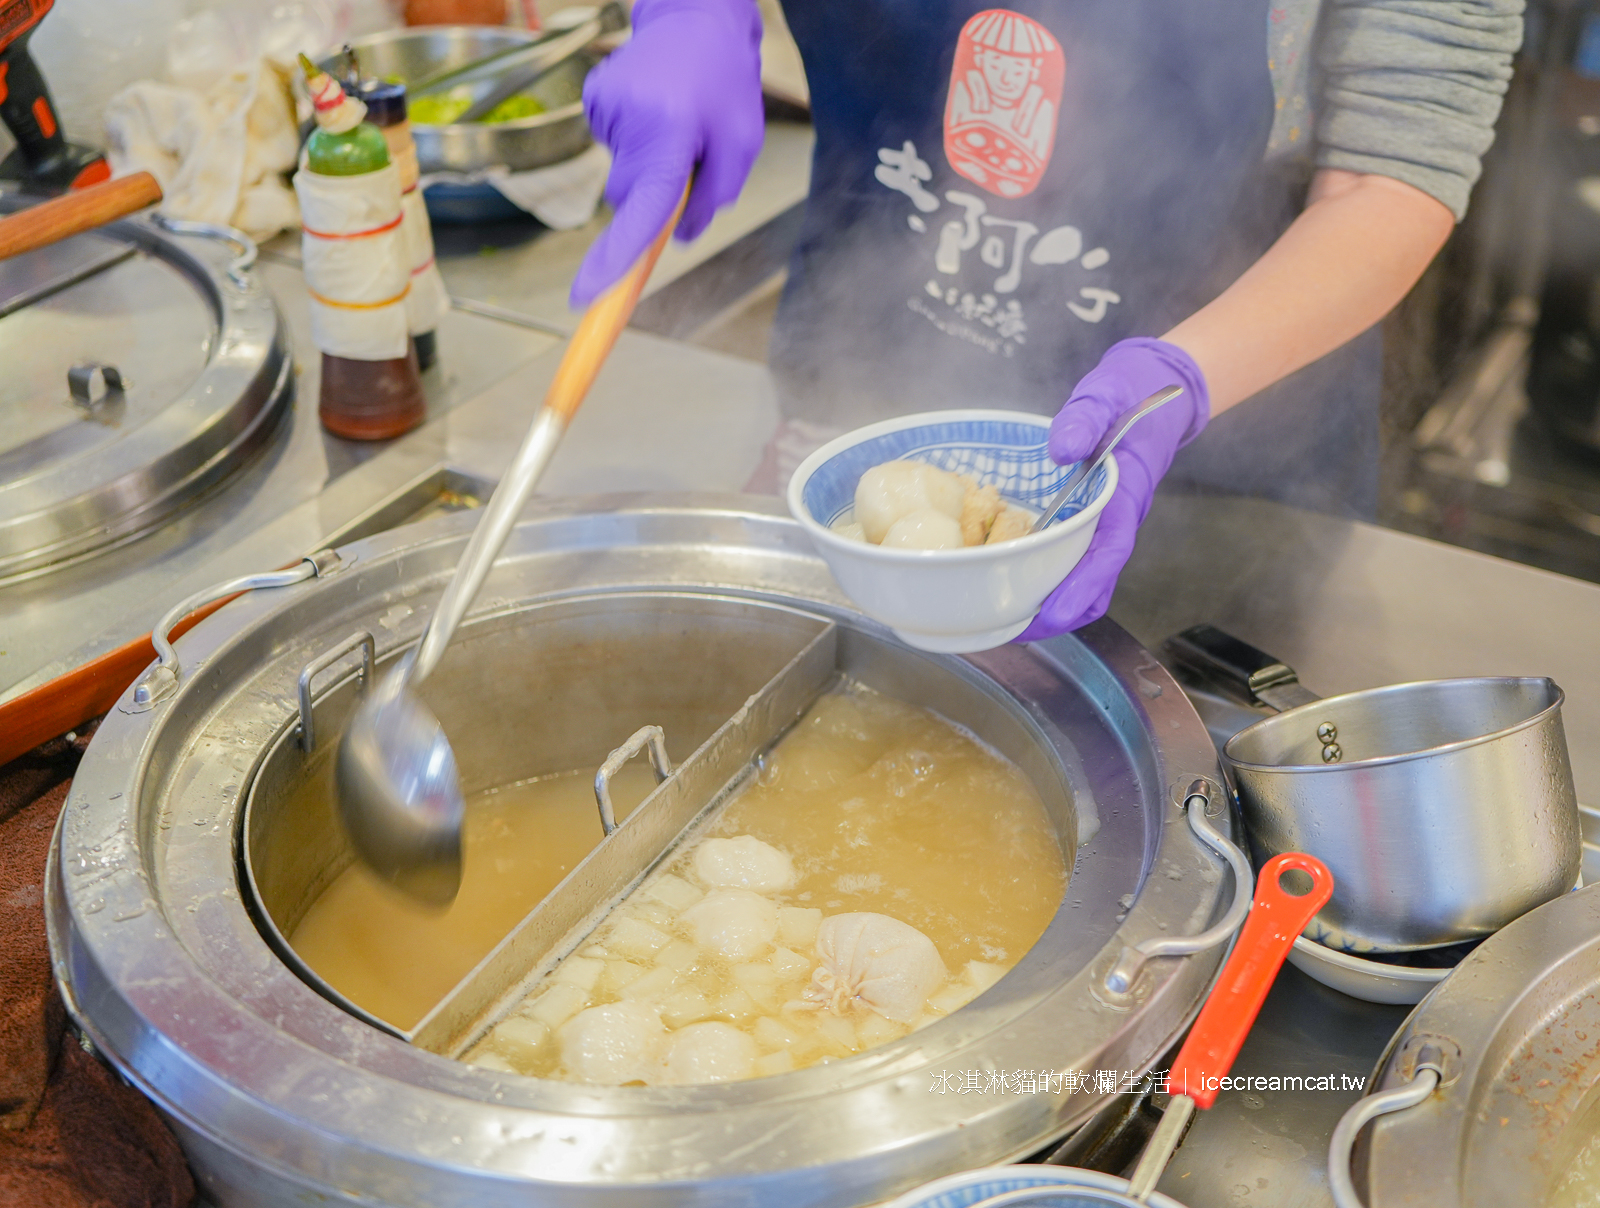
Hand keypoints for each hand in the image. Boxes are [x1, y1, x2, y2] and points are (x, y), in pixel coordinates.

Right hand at [569, 0, 764, 306]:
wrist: (694, 17)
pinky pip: (615, 150)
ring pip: (624, 175)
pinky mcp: (593, 103)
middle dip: (658, 192)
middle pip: (632, 199)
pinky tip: (656, 111)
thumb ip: (712, 197)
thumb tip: (677, 236)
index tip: (588, 295)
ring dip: (650, 163)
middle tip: (691, 152)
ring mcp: (604, 110)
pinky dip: (636, 143)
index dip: (616, 258)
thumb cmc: (724, 80)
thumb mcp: (741, 144)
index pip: (640, 211)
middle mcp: (629, 122)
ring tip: (677, 121)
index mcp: (668, 134)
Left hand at [1016, 338, 1209, 641]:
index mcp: (1123, 498)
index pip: (1108, 555)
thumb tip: (1062, 448)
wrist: (1152, 389)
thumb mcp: (1105, 395)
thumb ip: (1084, 418)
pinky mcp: (1090, 523)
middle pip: (1094, 585)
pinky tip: (1012, 580)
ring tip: (1004, 617)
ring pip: (1085, 582)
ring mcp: (1104, 526)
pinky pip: (1073, 563)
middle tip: (1008, 628)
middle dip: (1057, 614)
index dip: (1081, 589)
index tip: (1053, 614)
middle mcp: (1115, 521)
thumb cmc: (1128, 395)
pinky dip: (1047, 580)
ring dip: (1051, 605)